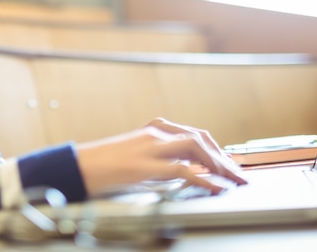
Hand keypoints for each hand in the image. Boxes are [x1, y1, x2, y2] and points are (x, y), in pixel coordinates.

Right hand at [76, 117, 246, 195]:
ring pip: (195, 147)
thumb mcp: (138, 155)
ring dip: (218, 164)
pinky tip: (215, 187)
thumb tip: (184, 171)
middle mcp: (156, 134)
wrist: (79, 165)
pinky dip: (203, 178)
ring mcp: (151, 147)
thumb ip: (159, 157)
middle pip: (199, 138)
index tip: (228, 163)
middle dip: (222, 156)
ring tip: (231, 179)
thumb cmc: (105, 163)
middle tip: (237, 173)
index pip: (194, 134)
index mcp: (154, 130)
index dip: (215, 149)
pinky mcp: (145, 165)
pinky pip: (182, 169)